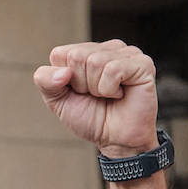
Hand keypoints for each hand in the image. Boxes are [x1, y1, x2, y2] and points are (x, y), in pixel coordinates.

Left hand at [34, 40, 157, 156]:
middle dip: (81, 84)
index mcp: (85, 52)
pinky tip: (120, 94)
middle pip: (77, 56)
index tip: (78, 92)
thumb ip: (45, 81)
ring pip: (95, 61)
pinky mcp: (142, 63)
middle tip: (96, 96)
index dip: (63, 80)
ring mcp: (126, 53)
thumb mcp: (57, 101)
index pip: (60, 54)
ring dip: (97, 88)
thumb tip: (63, 71)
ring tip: (108, 95)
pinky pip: (114, 69)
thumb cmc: (90, 118)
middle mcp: (106, 49)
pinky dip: (110, 89)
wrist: (115, 139)